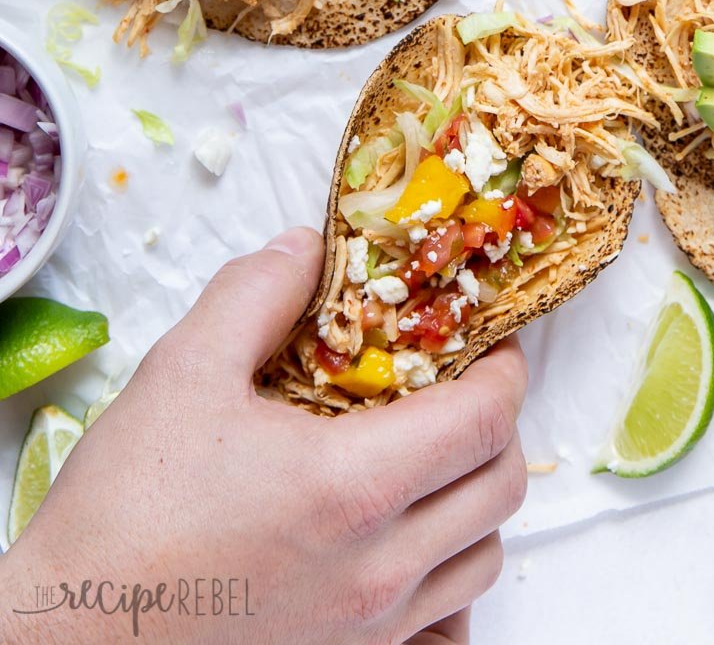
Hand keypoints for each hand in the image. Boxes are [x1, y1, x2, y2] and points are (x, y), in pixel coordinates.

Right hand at [0, 229, 527, 643]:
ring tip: (427, 461)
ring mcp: (366, 630)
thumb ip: (256, 293)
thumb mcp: (183, 372)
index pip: (485, 421)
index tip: (486, 344)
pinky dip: (443, 577)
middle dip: (496, 428)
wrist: (70, 637)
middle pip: (502, 489)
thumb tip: (305, 249)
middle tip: (461, 391)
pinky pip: (440, 622)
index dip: (502, 371)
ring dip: (474, 502)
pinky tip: (398, 541)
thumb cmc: (122, 518)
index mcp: (350, 487)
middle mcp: (376, 568)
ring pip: (482, 560)